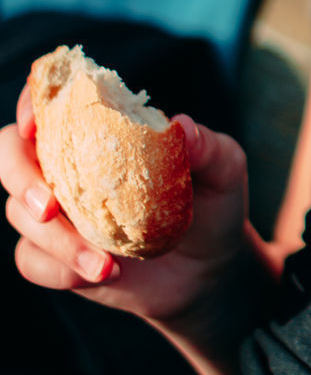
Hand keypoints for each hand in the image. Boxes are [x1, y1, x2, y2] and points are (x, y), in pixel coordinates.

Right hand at [0, 83, 249, 324]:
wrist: (211, 269)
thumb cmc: (214, 202)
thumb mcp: (225, 168)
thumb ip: (207, 145)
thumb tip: (180, 126)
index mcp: (102, 126)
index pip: (51, 101)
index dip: (33, 103)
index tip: (35, 123)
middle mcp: (69, 162)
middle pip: (12, 155)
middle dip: (21, 177)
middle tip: (49, 207)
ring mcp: (59, 209)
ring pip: (20, 213)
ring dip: (54, 239)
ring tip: (104, 263)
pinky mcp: (57, 254)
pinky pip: (32, 259)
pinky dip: (57, 268)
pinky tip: (99, 273)